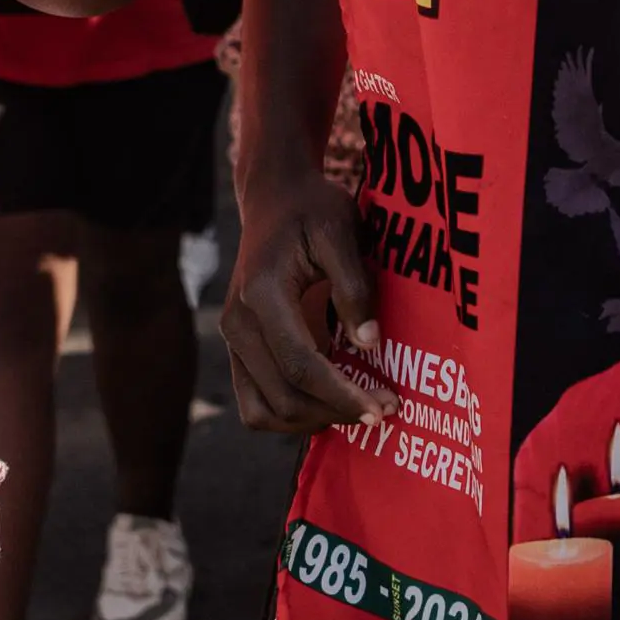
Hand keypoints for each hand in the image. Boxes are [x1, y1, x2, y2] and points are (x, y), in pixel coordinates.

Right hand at [222, 164, 382, 434]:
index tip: (382, 409)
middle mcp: (238, 324)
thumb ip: (354, 287)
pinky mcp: (239, 349)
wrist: (274, 198)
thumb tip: (369, 344)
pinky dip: (291, 413)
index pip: (300, 365)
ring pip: (263, 411)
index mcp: (262, 294)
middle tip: (385, 409)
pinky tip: (331, 401)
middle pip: (283, 397)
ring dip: (311, 422)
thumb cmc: (312, 210)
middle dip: (336, 412)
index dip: (342, 395)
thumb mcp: (341, 231)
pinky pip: (257, 402)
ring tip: (358, 409)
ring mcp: (233, 340)